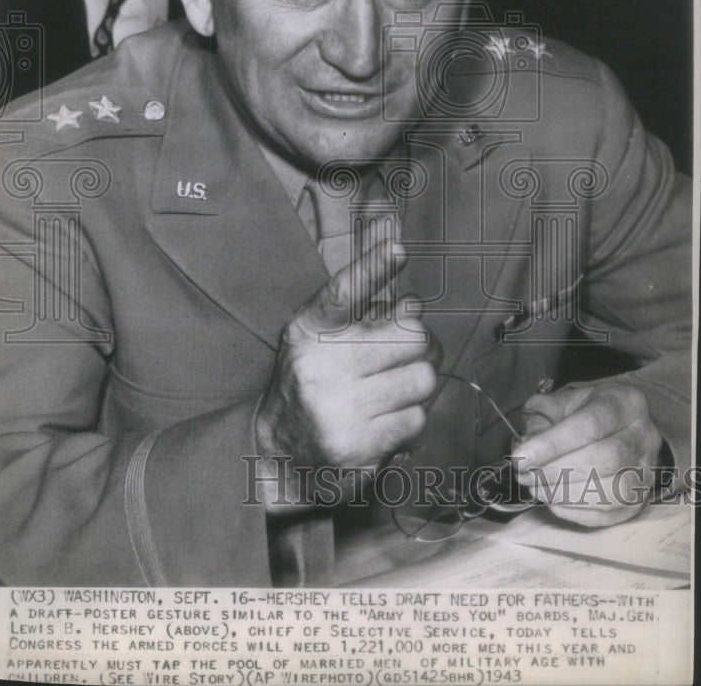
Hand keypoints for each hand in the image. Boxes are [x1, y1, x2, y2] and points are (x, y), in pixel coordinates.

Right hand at [256, 238, 438, 501]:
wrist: (278, 451)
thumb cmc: (313, 380)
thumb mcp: (320, 334)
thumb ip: (360, 303)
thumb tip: (404, 274)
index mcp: (309, 331)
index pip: (344, 291)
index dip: (373, 267)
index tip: (398, 249)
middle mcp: (319, 366)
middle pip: (411, 338)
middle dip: (422, 345)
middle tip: (412, 352)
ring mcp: (337, 408)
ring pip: (422, 380)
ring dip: (418, 383)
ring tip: (396, 387)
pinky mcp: (356, 446)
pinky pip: (416, 419)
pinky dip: (410, 418)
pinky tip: (387, 418)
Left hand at [511, 383, 662, 526]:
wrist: (617, 429)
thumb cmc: (583, 413)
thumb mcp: (559, 403)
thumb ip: (540, 420)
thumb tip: (527, 448)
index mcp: (624, 403)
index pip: (589, 425)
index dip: (551, 445)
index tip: (520, 458)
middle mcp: (644, 437)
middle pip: (603, 459)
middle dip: (556, 471)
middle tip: (525, 475)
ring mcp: (647, 472)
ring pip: (609, 492)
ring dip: (563, 494)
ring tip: (536, 487)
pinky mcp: (639, 502)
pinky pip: (608, 515)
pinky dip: (574, 511)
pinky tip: (553, 500)